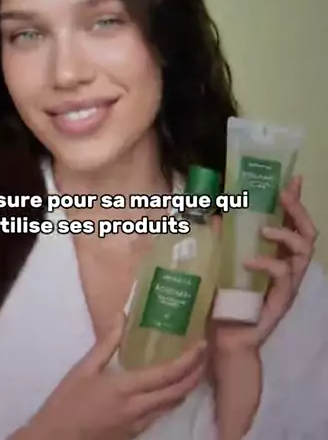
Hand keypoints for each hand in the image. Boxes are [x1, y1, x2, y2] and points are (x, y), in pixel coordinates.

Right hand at [24, 314, 207, 439]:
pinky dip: (170, 399)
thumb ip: (106, 343)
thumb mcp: (83, 369)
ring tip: (192, 369)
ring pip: (170, 407)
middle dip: (195, 374)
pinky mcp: (133, 434)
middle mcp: (138, 410)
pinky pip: (159, 415)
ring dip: (185, 388)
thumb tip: (122, 315)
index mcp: (126, 389)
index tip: (202, 345)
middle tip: (205, 356)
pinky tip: (168, 389)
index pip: (167, 375)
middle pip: (177, 393)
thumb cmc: (67, 403)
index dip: (189, 361)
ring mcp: (137, 425)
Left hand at [207, 177, 317, 439]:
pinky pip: (283, 276)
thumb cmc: (221, 301)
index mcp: (273, 254)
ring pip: (304, 251)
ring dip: (286, 234)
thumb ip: (218, 241)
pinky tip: (248, 261)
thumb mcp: (217, 264)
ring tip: (265, 228)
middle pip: (307, 232)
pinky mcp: (281, 300)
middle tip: (284, 195)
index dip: (294, 199)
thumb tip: (212, 215)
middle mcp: (285, 266)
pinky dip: (267, 263)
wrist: (223, 342)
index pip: (290, 221)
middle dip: (298, 210)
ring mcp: (287, 284)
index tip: (293, 177)